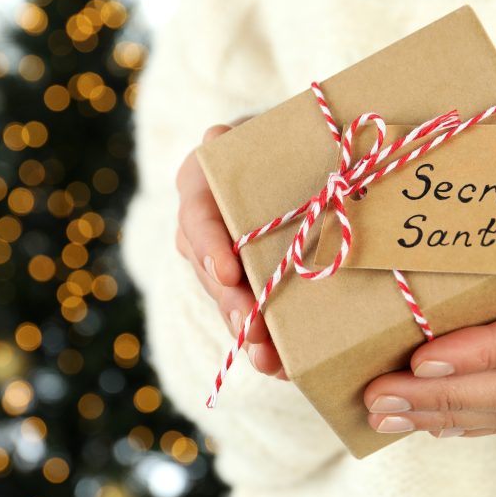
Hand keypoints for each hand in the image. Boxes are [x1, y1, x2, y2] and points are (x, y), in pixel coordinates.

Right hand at [175, 123, 287, 377]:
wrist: (298, 162)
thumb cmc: (288, 140)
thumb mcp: (269, 130)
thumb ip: (249, 136)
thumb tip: (216, 138)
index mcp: (202, 183)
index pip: (197, 214)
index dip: (209, 245)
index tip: (228, 271)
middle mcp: (202, 225)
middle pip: (209, 269)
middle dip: (231, 302)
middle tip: (254, 328)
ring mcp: (219, 260)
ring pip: (224, 300)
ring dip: (245, 330)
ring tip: (267, 359)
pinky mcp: (242, 288)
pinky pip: (246, 317)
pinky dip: (264, 344)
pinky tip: (280, 366)